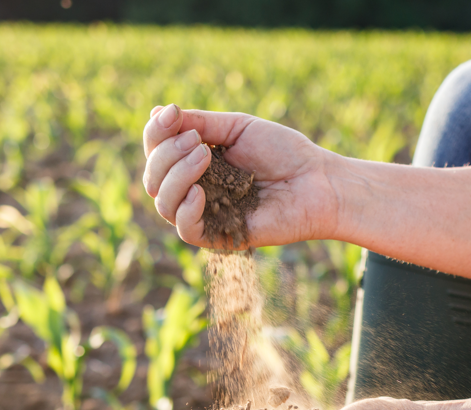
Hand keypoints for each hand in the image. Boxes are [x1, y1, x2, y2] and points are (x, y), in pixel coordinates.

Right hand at [142, 104, 341, 248]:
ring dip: (175, 177)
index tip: (171, 114)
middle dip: (166, 155)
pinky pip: (185, 230)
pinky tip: (200, 192)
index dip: (155, 133)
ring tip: (202, 156)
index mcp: (195, 161)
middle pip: (153, 177)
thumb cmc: (284, 153)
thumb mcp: (239, 128)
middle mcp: (194, 188)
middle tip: (196, 142)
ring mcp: (205, 214)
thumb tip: (157, 111)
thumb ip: (201, 123)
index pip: (156, 151)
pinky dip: (184, 210)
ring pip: (163, 203)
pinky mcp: (219, 237)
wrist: (318, 181)